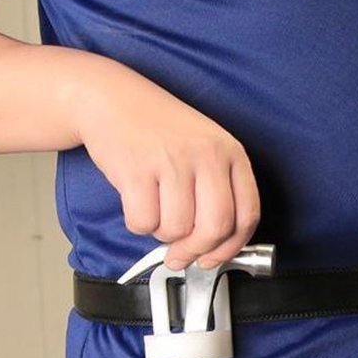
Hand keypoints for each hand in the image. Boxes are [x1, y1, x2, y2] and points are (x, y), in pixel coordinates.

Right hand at [72, 62, 259, 269]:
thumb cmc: (159, 132)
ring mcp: (172, 160)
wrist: (111, 98)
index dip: (230, 247)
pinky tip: (137, 202)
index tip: (214, 258)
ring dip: (162, 233)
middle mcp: (206, 154)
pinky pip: (143, 222)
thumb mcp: (203, 151)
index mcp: (230, 153)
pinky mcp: (137, 169)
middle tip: (180, 255)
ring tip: (155, 211)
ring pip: (176, 230)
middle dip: (195, 251)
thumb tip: (215, 249)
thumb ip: (217, 194)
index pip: (247, 215)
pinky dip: (138, 223)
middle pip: (215, 228)